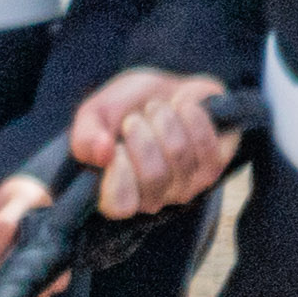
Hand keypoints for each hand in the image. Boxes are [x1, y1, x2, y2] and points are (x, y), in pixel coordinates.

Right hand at [66, 67, 235, 218]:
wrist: (164, 91)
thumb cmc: (124, 109)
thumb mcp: (94, 115)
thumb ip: (85, 137)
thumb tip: (101, 152)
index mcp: (117, 195)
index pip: (120, 205)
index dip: (119, 174)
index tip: (115, 145)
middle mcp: (152, 198)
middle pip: (154, 176)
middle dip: (143, 135)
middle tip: (135, 117)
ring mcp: (185, 185)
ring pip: (179, 155)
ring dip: (165, 119)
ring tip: (156, 108)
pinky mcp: (212, 166)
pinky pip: (206, 146)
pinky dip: (193, 117)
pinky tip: (183, 106)